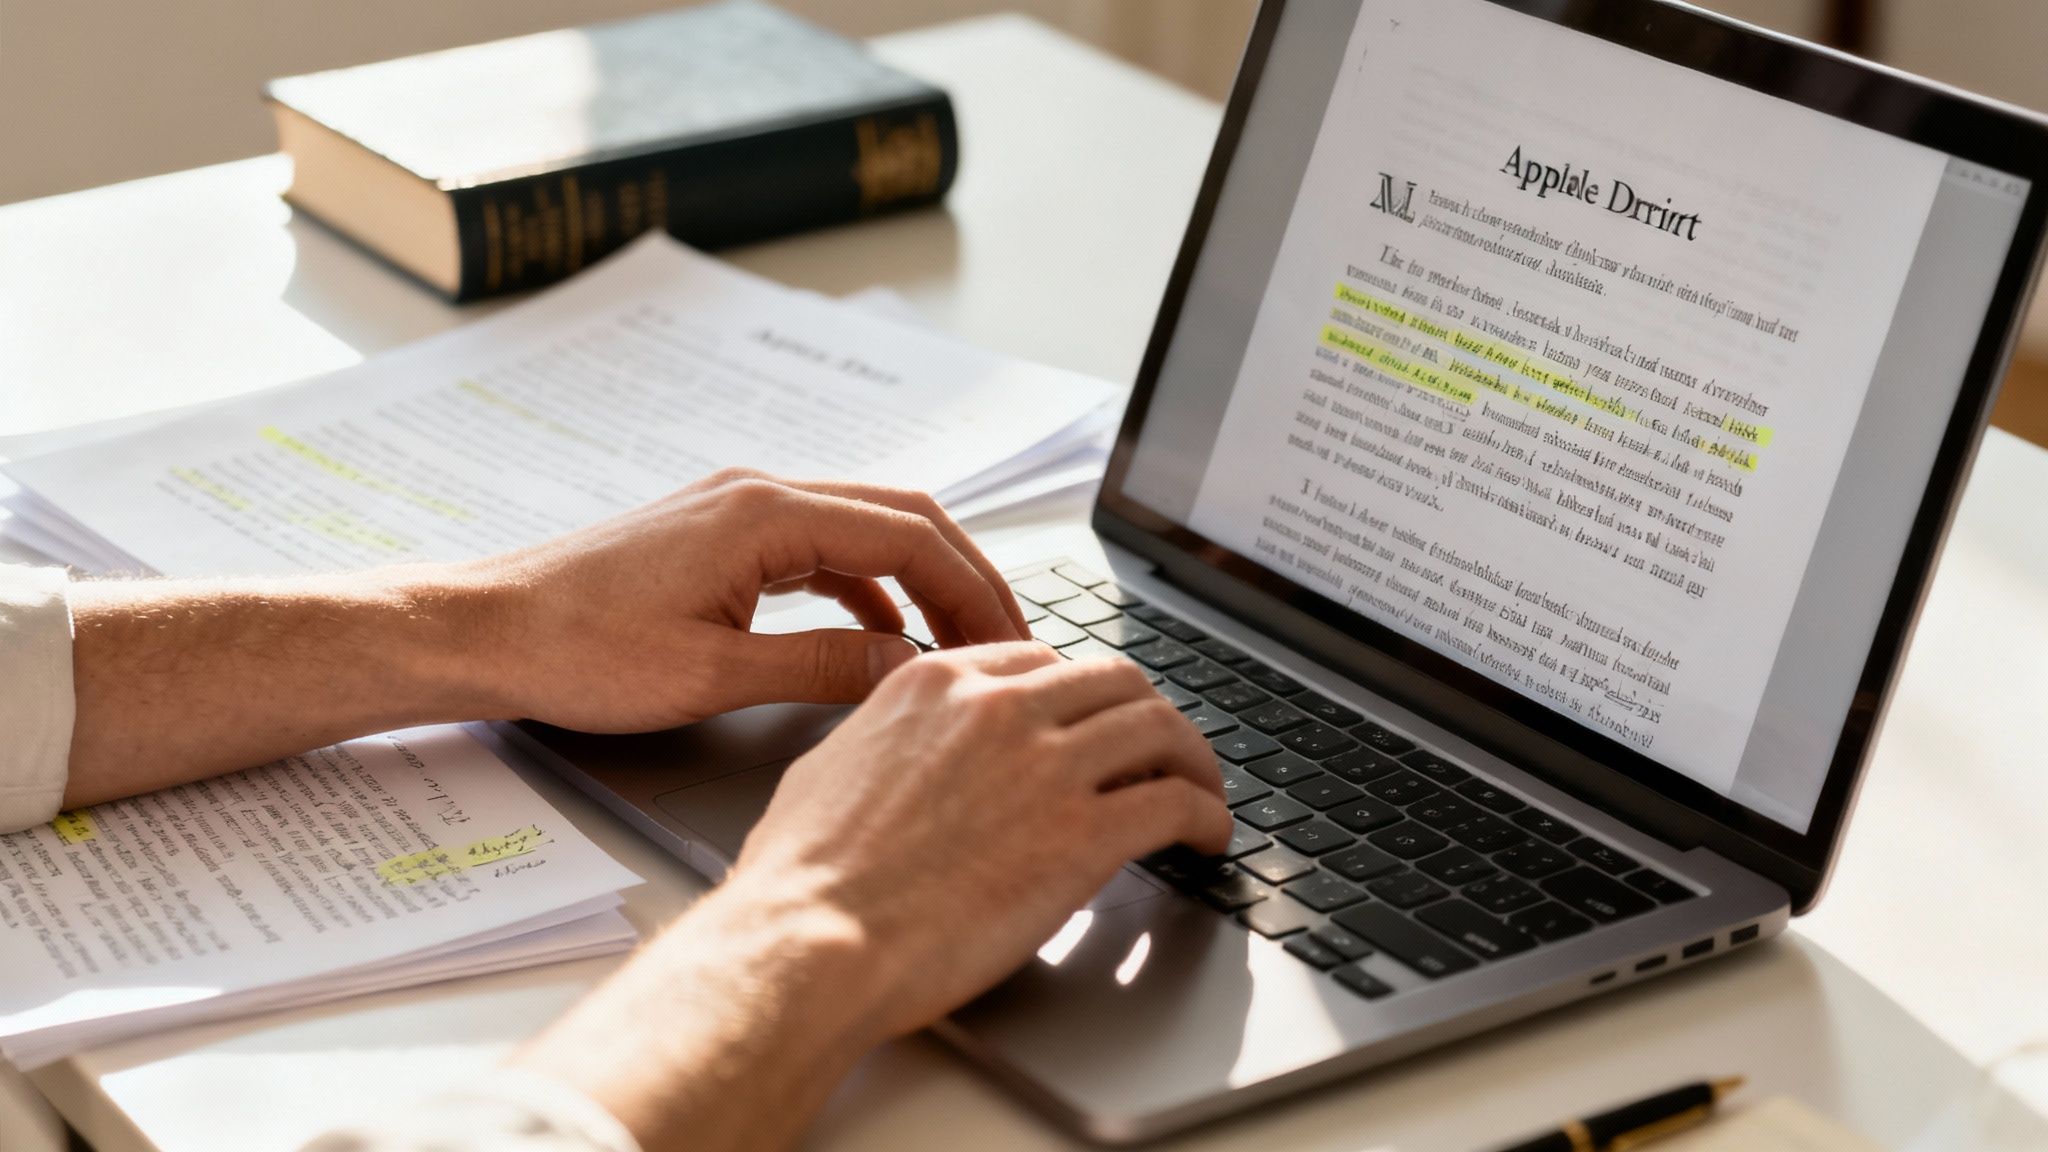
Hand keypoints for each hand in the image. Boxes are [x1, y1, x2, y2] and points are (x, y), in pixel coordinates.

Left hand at [457, 468, 1031, 730]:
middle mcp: (759, 494)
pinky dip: (865, 589)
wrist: (481, 629)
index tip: (1013, 645)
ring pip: (863, 531)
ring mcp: (737, 510)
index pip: (910, 536)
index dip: (975, 592)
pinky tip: (878, 639)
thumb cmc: (577, 651)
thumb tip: (909, 669)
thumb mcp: (711, 676)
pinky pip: (819, 551)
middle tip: (1010, 643)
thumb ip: (822, 668)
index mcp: (766, 514)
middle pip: (901, 518)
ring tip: (958, 644)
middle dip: (964, 578)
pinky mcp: (718, 537)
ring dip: (919, 582)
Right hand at [731, 642, 1235, 1038]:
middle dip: (1147, 716)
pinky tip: (1207, 839)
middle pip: (1114, 681)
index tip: (1093, 726)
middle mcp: (998, 707)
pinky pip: (1177, 803)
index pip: (1040, 662)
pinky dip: (1207, 816)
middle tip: (1163, 753)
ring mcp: (1046, 765)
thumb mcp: (832, 766)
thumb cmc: (802, 877)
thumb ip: (887, 741)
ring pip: (1160, 729)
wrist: (811, 939)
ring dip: (1193, 762)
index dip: (1080, 696)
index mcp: (936, 683)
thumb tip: (902, 753)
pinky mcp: (1083, 833)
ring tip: (1202, 793)